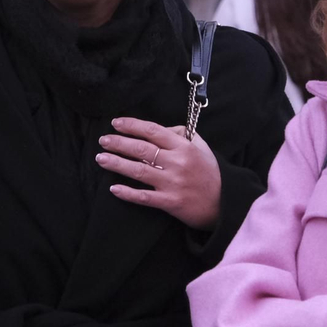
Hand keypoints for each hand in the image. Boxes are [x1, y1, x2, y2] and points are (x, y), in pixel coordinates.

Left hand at [95, 116, 221, 229]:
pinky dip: (127, 193)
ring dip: (116, 163)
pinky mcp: (170, 202)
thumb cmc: (210, 172)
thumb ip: (181, 134)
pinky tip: (113, 188)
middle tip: (103, 140)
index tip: (115, 123)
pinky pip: (143, 197)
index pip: (153, 130)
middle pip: (141, 148)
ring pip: (138, 170)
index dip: (132, 125)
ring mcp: (172, 183)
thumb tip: (157, 129)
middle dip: (118, 143)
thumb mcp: (201, 147)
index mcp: (184, 146)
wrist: (225, 203)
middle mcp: (177, 162)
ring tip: (101, 159)